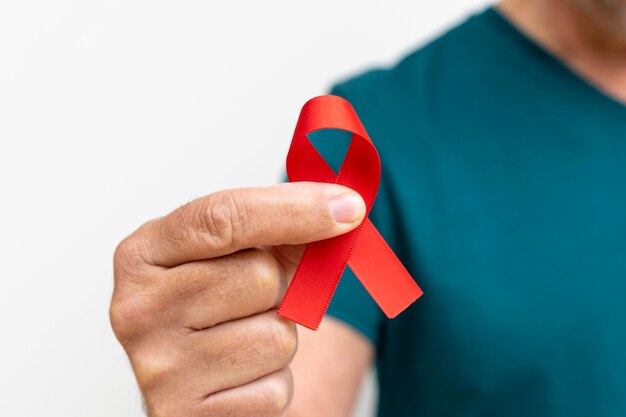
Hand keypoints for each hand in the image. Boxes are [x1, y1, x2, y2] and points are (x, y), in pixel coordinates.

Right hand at [110, 182, 364, 415]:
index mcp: (143, 254)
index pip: (223, 218)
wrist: (198, 380)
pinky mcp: (186, 415)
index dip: (294, 209)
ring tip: (245, 338)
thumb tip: (342, 209)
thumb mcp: (234, 255)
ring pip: (276, 336)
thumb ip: (281, 228)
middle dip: (281, 287)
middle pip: (260, 276)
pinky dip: (272, 380)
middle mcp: (137, 309)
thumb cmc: (219, 307)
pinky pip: (274, 388)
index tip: (349, 206)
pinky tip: (242, 375)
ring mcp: (158, 367)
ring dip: (279, 336)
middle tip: (258, 299)